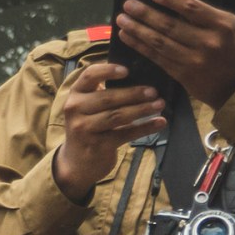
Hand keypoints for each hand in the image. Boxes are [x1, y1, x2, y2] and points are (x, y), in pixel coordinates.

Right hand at [52, 62, 166, 201]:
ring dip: (142, 109)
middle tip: (154, 92)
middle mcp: (76, 110)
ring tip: (159, 105)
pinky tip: (159, 123)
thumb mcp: (86, 108)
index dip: (108, 70)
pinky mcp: (97, 146)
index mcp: (75, 95)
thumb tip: (138, 79)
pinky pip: (125, 133)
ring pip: (118, 115)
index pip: (89, 75)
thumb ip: (102, 93)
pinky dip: (145, 128)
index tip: (127, 71)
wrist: (76, 164)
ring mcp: (85, 129)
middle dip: (134, 94)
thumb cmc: (88, 129)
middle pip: (108, 98)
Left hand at [116, 0, 234, 109]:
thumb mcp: (230, 27)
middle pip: (170, 25)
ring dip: (138, 30)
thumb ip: (206, 17)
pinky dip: (141, 47)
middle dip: (145, 14)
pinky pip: (157, 58)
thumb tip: (174, 6)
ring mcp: (194, 60)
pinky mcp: (183, 75)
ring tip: (123, 21)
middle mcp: (208, 42)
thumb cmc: (233, 51)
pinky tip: (129, 39)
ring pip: (160, 43)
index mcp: (221, 25)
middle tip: (128, 6)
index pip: (191, 7)